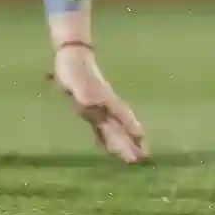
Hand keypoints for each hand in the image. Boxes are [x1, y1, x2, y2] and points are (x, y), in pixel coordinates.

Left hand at [52, 44, 146, 163]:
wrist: (72, 56)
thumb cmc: (73, 66)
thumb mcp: (76, 77)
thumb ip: (84, 90)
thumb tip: (90, 102)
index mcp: (103, 97)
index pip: (120, 114)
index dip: (130, 125)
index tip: (141, 138)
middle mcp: (104, 105)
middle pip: (119, 126)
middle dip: (129, 141)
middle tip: (142, 158)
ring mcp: (98, 108)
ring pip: (113, 129)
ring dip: (122, 143)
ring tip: (133, 157)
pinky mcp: (88, 110)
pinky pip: (99, 128)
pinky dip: (104, 139)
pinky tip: (106, 149)